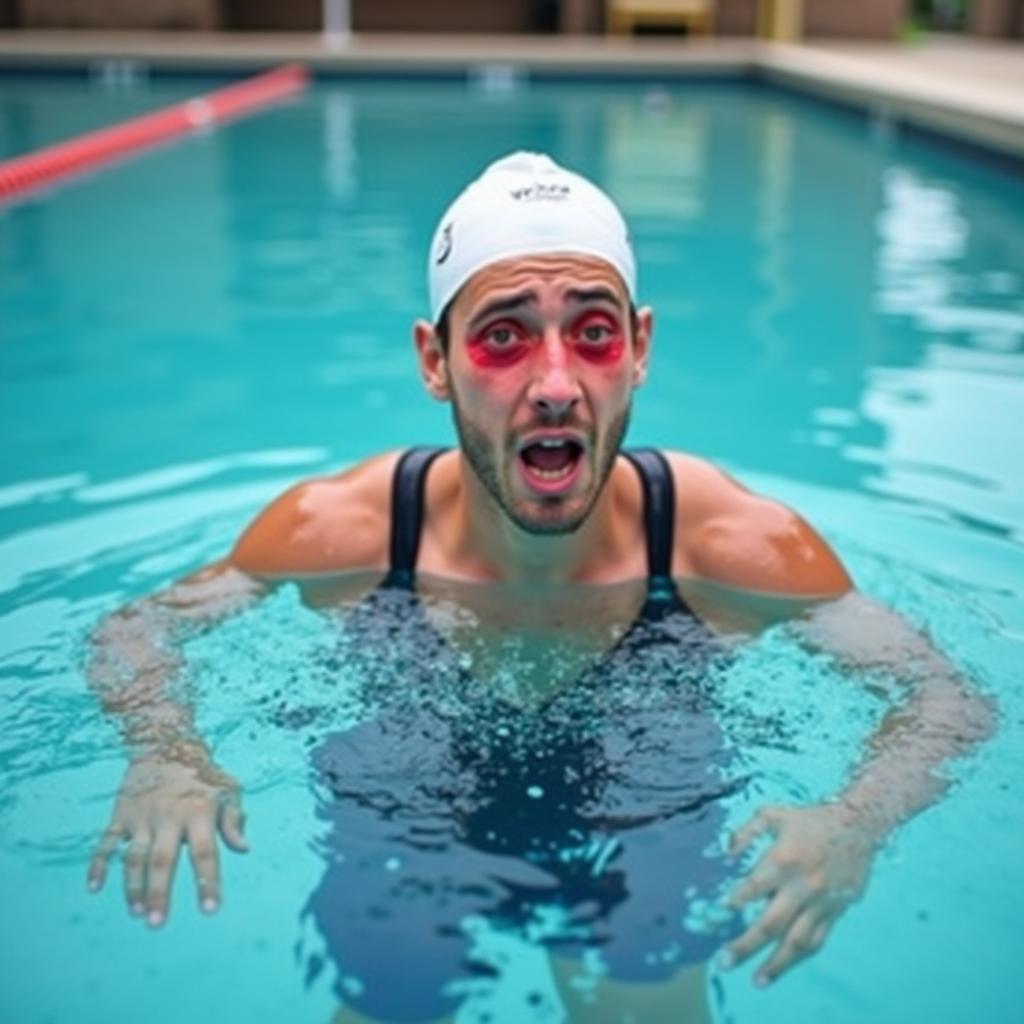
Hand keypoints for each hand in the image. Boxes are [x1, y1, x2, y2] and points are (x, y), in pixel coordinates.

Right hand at [87, 746, 247, 926]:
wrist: (166, 744)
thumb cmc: (203, 774)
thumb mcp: (228, 789)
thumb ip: (234, 820)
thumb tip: (244, 848)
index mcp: (199, 813)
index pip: (206, 853)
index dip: (207, 882)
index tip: (210, 910)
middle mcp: (169, 817)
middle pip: (163, 859)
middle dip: (159, 892)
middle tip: (157, 924)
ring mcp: (142, 816)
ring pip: (133, 856)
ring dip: (133, 886)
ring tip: (138, 913)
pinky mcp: (121, 815)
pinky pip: (105, 842)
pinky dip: (97, 864)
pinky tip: (94, 887)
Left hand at [720, 803, 878, 986]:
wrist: (858, 825)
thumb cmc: (810, 820)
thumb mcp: (773, 815)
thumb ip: (746, 832)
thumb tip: (725, 854)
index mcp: (783, 860)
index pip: (752, 889)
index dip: (734, 901)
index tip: (719, 911)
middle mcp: (802, 886)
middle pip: (770, 925)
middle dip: (744, 946)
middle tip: (723, 962)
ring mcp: (821, 902)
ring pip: (796, 942)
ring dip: (775, 964)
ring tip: (756, 980)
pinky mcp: (836, 911)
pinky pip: (817, 939)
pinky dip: (799, 954)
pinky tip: (784, 965)